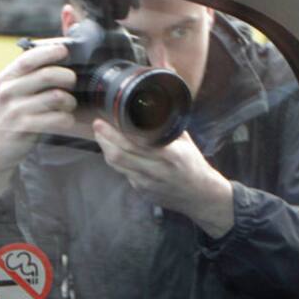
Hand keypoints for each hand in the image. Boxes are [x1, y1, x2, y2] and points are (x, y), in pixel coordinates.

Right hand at [0, 44, 88, 197]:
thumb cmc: (9, 118)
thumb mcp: (11, 93)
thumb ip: (26, 78)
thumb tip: (54, 60)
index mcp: (6, 78)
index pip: (29, 58)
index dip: (49, 52)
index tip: (64, 51)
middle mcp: (9, 91)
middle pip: (47, 75)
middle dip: (67, 77)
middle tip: (72, 82)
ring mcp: (16, 110)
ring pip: (55, 97)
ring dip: (69, 101)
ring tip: (69, 105)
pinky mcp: (25, 128)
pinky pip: (56, 119)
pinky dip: (66, 119)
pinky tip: (66, 120)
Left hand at [93, 120, 234, 237]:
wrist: (200, 196)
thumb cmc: (193, 165)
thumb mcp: (186, 142)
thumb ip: (168, 125)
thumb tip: (155, 102)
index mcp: (170, 155)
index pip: (134, 143)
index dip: (114, 132)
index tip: (106, 119)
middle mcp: (156, 170)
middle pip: (119, 155)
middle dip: (104, 138)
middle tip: (97, 125)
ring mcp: (147, 183)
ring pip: (117, 165)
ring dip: (106, 149)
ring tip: (101, 135)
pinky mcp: (142, 191)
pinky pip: (123, 173)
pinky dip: (117, 160)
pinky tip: (114, 150)